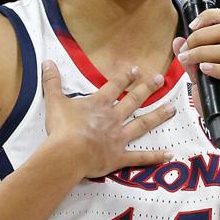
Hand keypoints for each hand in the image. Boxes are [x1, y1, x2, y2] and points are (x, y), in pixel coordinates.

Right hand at [41, 61, 177, 177]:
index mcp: (99, 104)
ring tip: (172, 109)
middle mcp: (113, 118)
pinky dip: (155, 157)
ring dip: (158, 116)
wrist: (69, 152)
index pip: (115, 86)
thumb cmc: (62, 127)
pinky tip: (169, 154)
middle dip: (147, 89)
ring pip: (143, 124)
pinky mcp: (120, 156)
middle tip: (160, 80)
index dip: (125, 77)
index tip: (136, 69)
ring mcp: (119, 137)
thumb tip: (47, 62)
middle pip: (134, 101)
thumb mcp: (54, 101)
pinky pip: (140, 157)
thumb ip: (52, 82)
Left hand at [173, 7, 219, 148]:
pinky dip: (215, 69)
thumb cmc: (218, 106)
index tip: (191, 25)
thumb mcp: (199, 80)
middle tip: (184, 50)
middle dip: (199, 36)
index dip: (209, 16)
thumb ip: (189, 61)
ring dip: (202, 51)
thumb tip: (177, 41)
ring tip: (187, 61)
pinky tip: (202, 71)